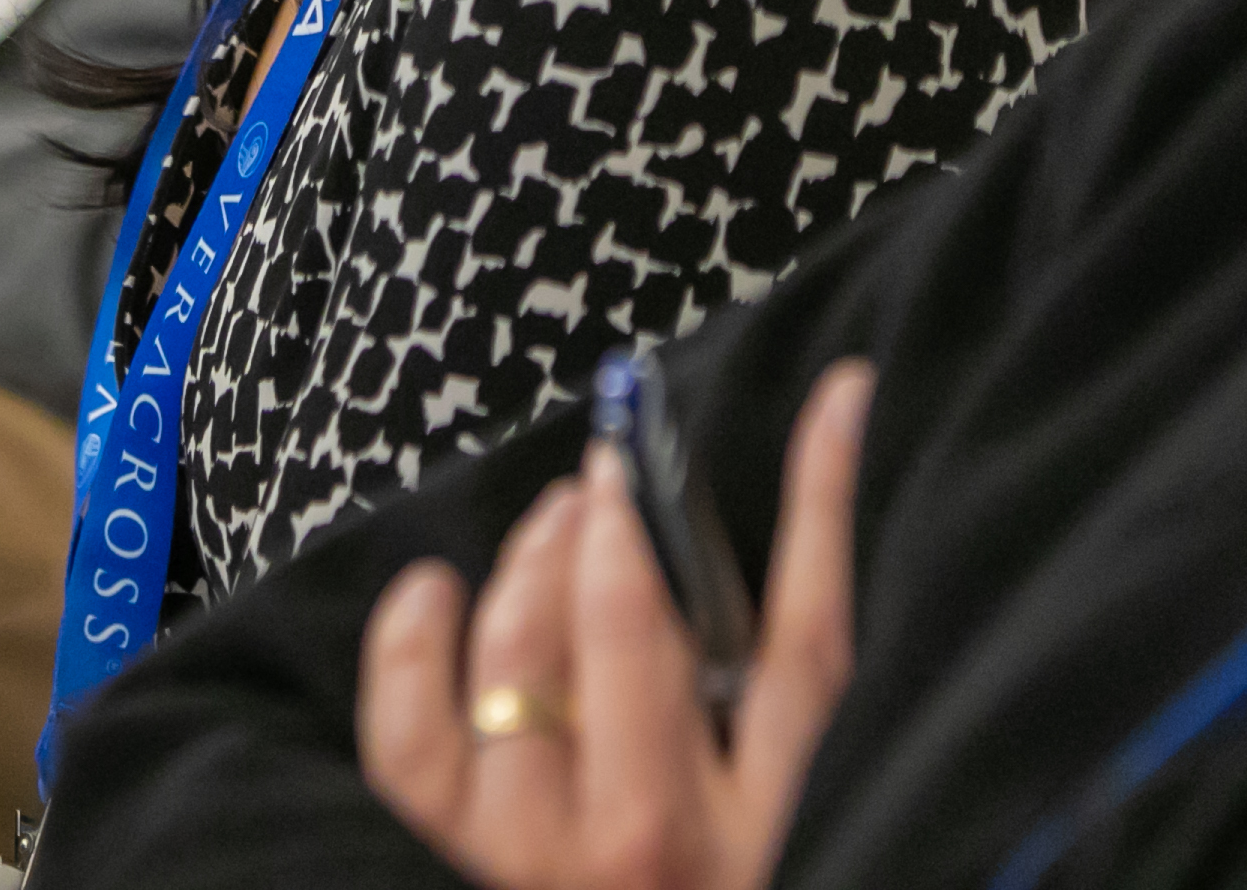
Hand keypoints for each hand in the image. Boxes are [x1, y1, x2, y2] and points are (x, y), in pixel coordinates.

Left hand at [359, 361, 873, 889]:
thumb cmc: (737, 881)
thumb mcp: (802, 797)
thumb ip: (807, 646)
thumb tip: (838, 434)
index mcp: (748, 829)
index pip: (784, 626)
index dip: (792, 490)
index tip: (799, 404)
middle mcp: (633, 843)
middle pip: (623, 617)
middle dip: (614, 513)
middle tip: (614, 473)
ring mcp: (525, 855)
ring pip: (517, 651)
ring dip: (532, 558)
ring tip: (556, 524)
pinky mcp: (447, 860)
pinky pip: (409, 733)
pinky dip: (410, 643)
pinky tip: (435, 588)